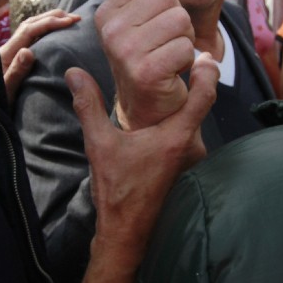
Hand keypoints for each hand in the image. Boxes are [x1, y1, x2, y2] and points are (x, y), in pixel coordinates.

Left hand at [0, 9, 79, 106]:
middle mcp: (8, 48)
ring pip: (30, 28)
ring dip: (49, 21)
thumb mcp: (6, 90)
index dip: (50, 22)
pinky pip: (31, 39)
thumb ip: (15, 72)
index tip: (70, 21)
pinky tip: (56, 35)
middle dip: (53, 17)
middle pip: (30, 23)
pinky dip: (45, 31)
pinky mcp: (14, 58)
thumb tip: (27, 51)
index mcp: (6, 53)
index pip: (30, 30)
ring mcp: (11, 52)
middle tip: (75, 17)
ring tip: (68, 20)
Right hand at [67, 53, 217, 282]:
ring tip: (181, 72)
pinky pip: (191, 129)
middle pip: (205, 102)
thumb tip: (74, 72)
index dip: (208, 72)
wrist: (126, 229)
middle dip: (201, 78)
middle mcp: (186, 144)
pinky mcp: (181, 163)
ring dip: (193, 95)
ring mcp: (187, 155)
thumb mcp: (99, 143)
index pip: (204, 97)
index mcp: (174, 136)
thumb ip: (88, 105)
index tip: (203, 54)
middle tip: (191, 53)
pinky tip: (169, 105)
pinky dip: (186, 112)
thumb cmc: (116, 190)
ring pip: (198, 116)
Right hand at [96, 0, 199, 130]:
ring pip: (179, 21)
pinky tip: (173, 74)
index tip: (154, 26)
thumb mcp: (153, 15)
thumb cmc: (153, 57)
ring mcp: (124, 51)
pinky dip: (189, 62)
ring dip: (185, 42)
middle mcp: (109, 30)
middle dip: (178, 21)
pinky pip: (185, 48)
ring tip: (170, 59)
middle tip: (165, 46)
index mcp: (107, 12)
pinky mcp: (144, 72)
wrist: (150, 108)